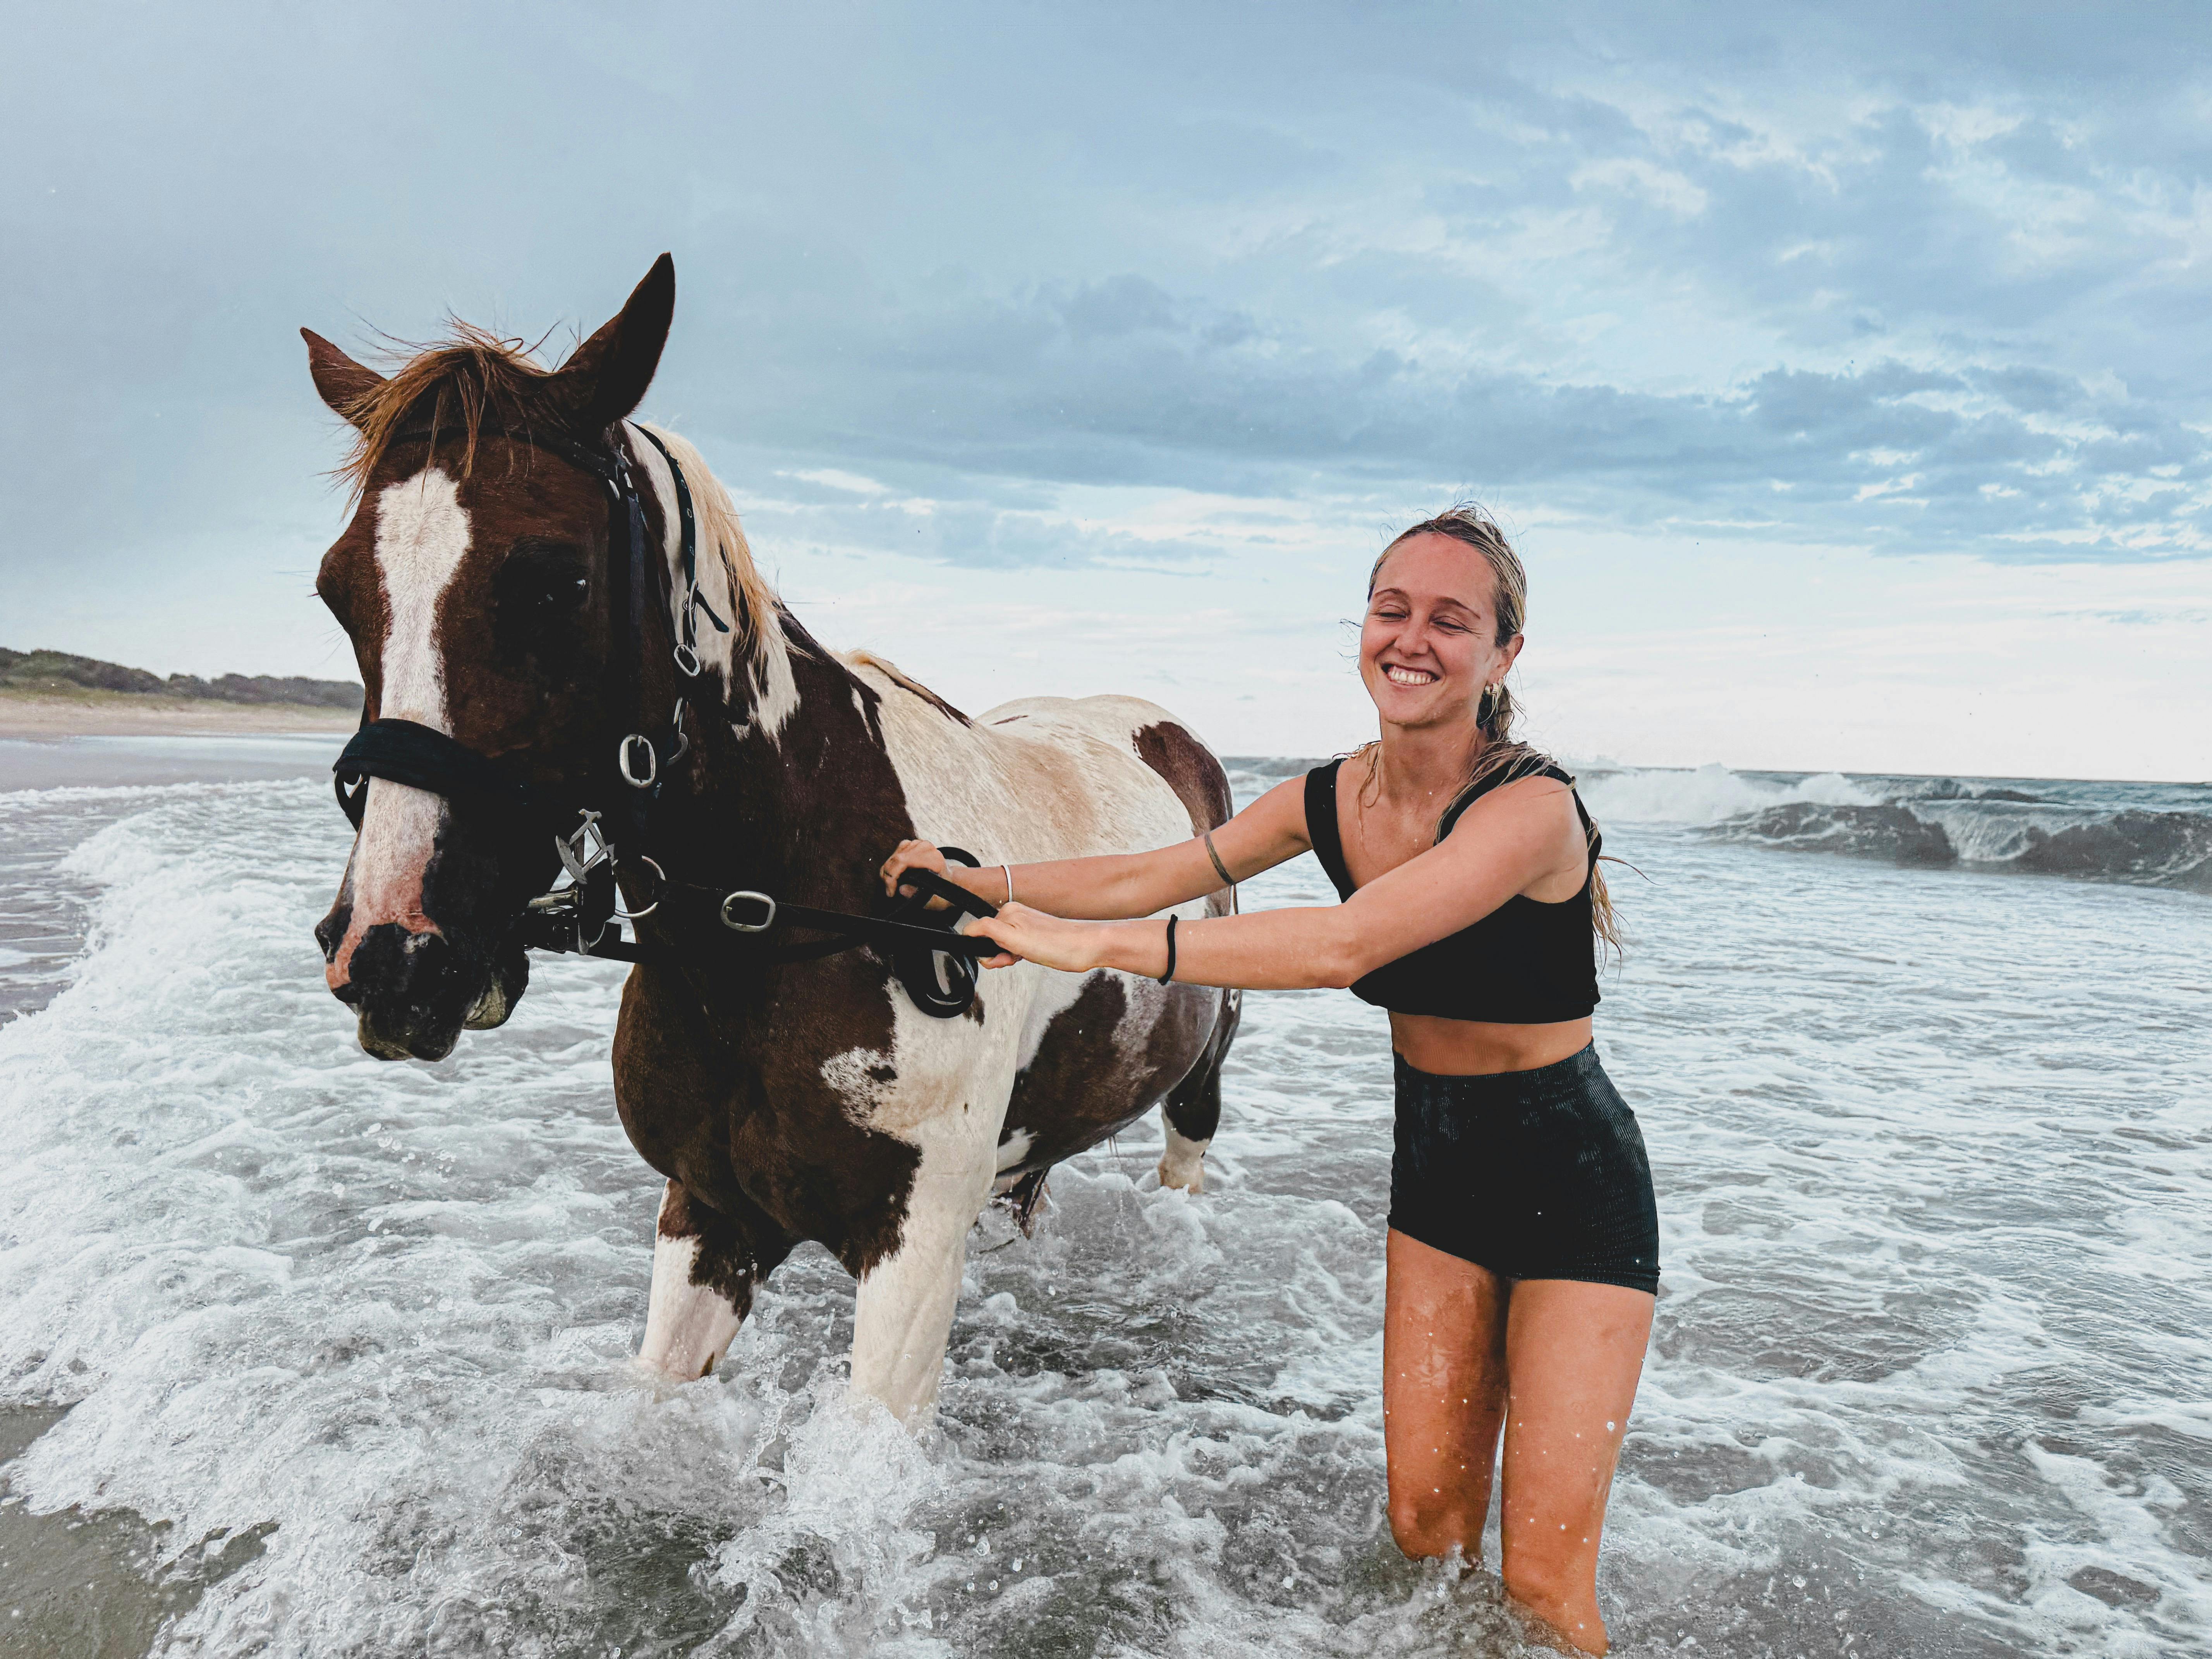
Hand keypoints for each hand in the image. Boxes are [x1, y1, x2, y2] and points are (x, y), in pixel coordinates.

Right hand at [879, 838, 951, 905]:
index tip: (891, 891)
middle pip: (897, 858)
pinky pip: (897, 852)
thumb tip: (901, 889)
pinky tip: (895, 874)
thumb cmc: (943, 890)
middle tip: (889, 890)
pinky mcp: (915, 844)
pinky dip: (892, 864)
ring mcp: (921, 844)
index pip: (903, 861)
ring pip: (895, 855)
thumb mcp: (934, 900)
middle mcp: (927, 848)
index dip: (892, 876)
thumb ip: (917, 895)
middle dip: (888, 876)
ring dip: (888, 870)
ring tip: (891, 884)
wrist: (951, 881)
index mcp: (934, 860)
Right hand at [962, 903, 1106, 973]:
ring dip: (1007, 957)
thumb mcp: (1014, 938)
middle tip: (1014, 957)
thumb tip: (967, 930)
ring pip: (1001, 946)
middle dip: (997, 954)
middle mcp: (1015, 915)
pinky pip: (1013, 948)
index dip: (985, 949)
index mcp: (1007, 912)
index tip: (1001, 955)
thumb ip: (987, 930)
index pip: (978, 931)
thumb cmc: (1057, 945)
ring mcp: (1024, 926)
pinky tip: (1027, 957)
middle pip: (989, 940)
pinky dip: (1016, 956)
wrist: (1086, 948)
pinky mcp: (1033, 936)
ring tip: (1024, 957)